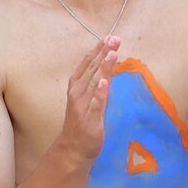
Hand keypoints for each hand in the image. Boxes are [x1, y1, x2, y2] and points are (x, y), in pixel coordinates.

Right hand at [58, 36, 118, 167]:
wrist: (73, 150)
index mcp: (77, 87)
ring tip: (112, 53)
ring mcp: (83, 107)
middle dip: (103, 53)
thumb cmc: (82, 123)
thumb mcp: (91, 100)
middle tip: (114, 39)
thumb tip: (109, 68)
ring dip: (102, 68)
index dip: (97, 51)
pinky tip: (104, 83)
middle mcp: (78, 94)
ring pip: (93, 83)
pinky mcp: (90, 120)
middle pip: (91, 70)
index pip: (88, 65)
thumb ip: (99, 85)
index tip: (108, 37)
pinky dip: (99, 94)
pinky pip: (95, 106)